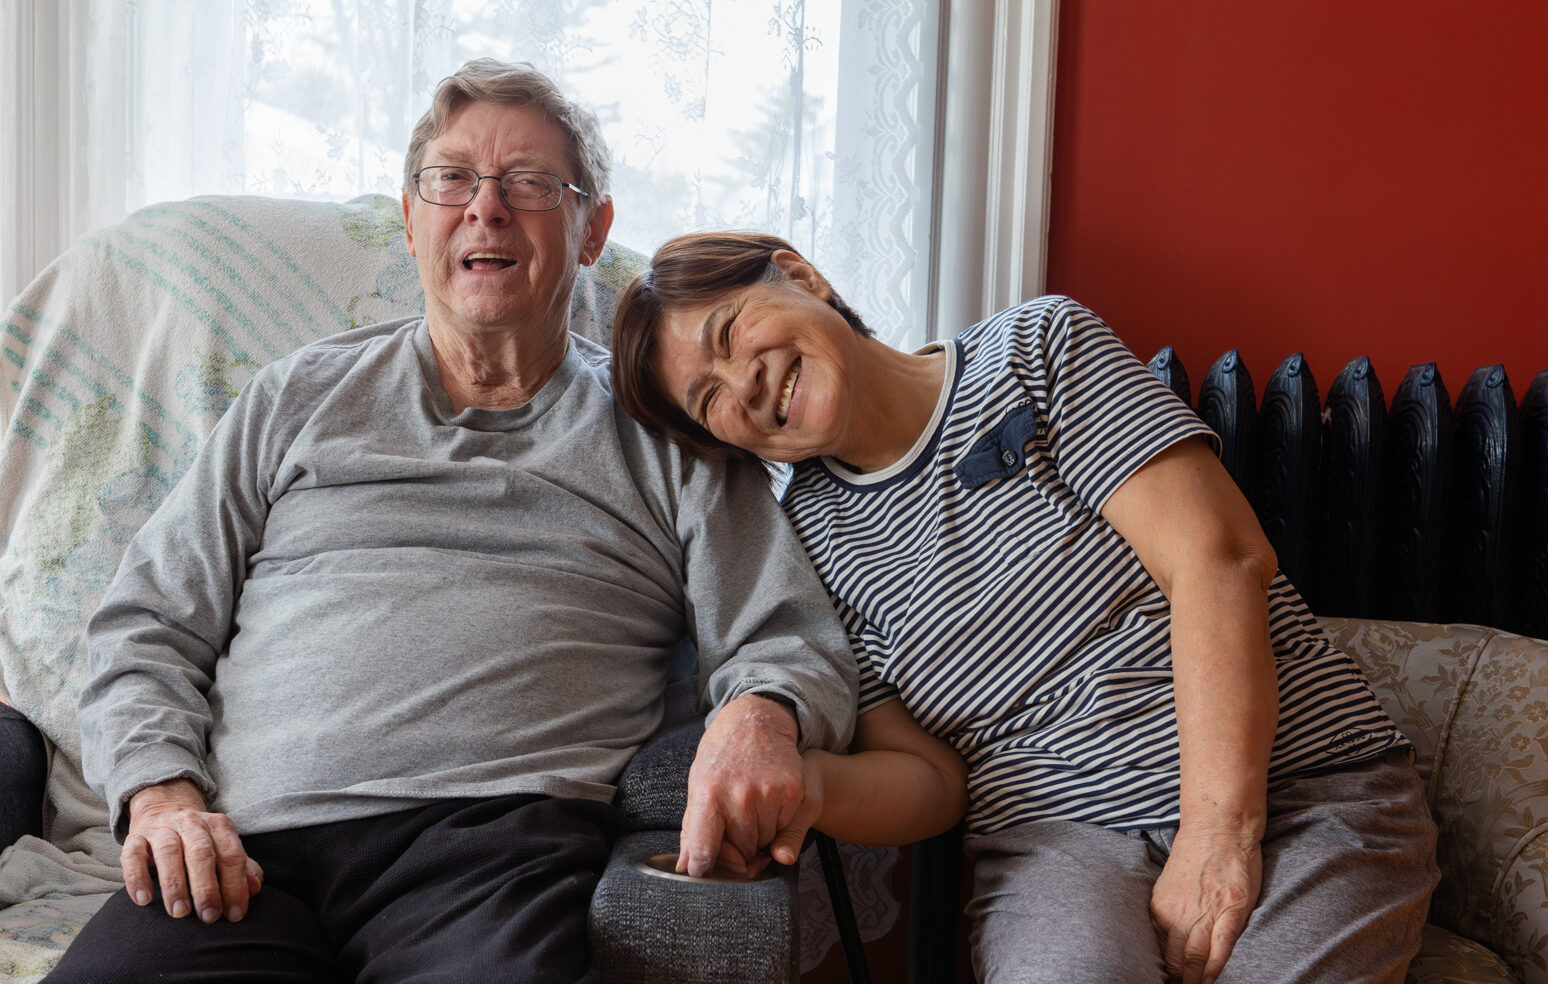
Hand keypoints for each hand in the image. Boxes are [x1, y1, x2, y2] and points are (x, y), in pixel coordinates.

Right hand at [122, 779, 261, 922]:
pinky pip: (133, 855)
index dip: (235, 886)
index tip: (235, 914)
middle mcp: (192, 823)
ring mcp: (162, 828)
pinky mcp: (135, 837)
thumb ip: (242, 869)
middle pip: (202, 853)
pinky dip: (137, 878)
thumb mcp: (224, 849)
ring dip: (175, 885)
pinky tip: (143, 900)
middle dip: (207, 888)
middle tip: (209, 917)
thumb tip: (255, 888)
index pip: (231, 855)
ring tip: (180, 912)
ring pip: (169, 852)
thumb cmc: (200, 841)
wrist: (165, 809)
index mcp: (219, 826)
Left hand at [678, 693, 803, 877]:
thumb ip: (694, 828)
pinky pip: (786, 829)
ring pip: (765, 844)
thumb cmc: (722, 756)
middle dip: (737, 848)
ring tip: (752, 810)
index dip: (703, 869)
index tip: (703, 872)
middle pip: (740, 852)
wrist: (756, 721)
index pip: (704, 850)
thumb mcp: (698, 784)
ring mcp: (768, 794)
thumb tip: (687, 869)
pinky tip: (769, 804)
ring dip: (760, 838)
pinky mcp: (792, 791)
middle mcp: (739, 796)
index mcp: (708, 795)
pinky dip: (779, 825)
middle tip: (735, 826)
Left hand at [1149, 822, 1261, 983]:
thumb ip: (1167, 910)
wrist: (1218, 827)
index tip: (1164, 980)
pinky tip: (1211, 980)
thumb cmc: (1195, 854)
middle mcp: (1179, 914)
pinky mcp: (1231, 911)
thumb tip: (1163, 935)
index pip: (1158, 950)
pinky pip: (1221, 948)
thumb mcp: (1168, 884)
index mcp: (1161, 907)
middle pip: (1175, 959)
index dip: (1162, 970)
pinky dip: (1215, 968)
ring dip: (1194, 980)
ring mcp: (1206, 914)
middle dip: (1178, 979)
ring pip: (1196, 958)